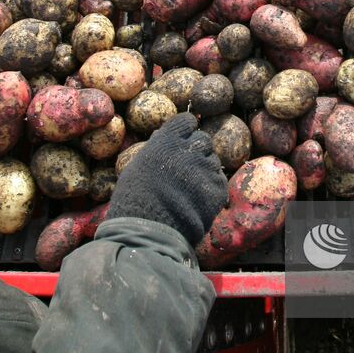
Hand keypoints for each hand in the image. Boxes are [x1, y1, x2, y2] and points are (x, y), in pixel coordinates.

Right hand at [106, 113, 228, 246]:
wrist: (150, 231)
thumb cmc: (135, 199)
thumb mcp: (137, 167)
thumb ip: (154, 148)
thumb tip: (161, 135)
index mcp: (167, 140)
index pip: (187, 121)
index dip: (186, 130)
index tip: (183, 140)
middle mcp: (190, 149)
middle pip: (203, 139)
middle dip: (197, 150)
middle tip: (187, 167)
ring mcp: (206, 168)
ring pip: (212, 160)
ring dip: (204, 169)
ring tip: (190, 187)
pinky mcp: (218, 188)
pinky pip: (218, 180)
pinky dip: (211, 187)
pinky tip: (197, 199)